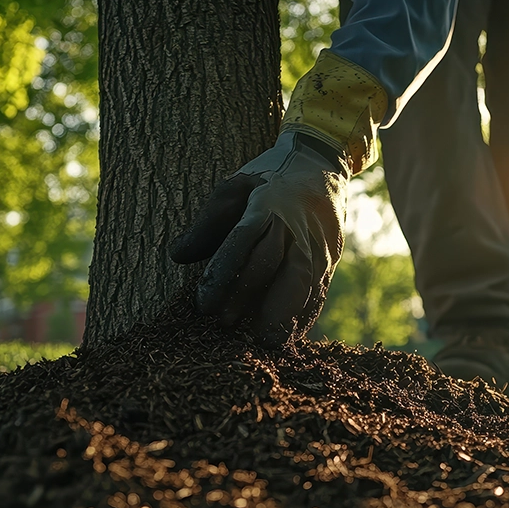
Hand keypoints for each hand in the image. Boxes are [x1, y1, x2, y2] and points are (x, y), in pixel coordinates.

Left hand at [170, 131, 348, 344]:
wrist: (321, 165)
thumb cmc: (267, 179)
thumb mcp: (234, 187)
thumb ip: (207, 223)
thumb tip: (177, 255)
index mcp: (267, 205)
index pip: (242, 241)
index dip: (223, 272)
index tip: (203, 303)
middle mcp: (294, 226)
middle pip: (273, 264)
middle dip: (248, 296)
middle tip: (224, 325)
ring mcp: (317, 244)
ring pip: (302, 282)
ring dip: (283, 314)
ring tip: (264, 342)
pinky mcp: (331, 260)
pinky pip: (318, 291)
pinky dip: (304, 316)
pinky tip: (288, 338)